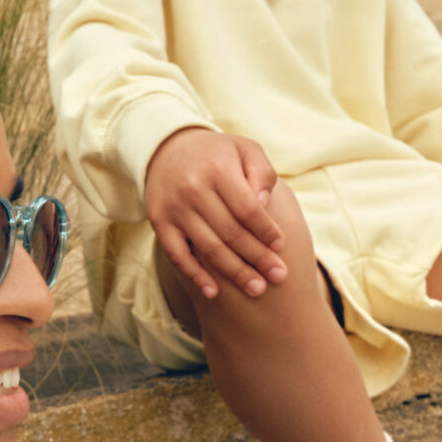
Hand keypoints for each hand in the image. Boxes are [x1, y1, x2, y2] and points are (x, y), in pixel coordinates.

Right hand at [144, 128, 287, 301]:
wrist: (167, 148)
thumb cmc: (217, 154)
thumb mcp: (244, 148)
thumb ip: (261, 171)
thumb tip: (264, 202)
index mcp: (218, 169)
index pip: (247, 208)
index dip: (265, 231)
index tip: (281, 247)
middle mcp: (193, 189)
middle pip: (231, 232)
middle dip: (257, 257)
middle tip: (278, 276)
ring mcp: (175, 208)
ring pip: (208, 248)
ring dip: (234, 272)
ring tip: (257, 289)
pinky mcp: (160, 222)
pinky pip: (178, 255)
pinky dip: (195, 275)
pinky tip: (214, 292)